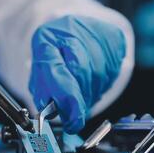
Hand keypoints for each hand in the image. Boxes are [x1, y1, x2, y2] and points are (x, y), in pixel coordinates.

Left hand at [29, 15, 125, 133]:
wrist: (71, 29)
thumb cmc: (52, 54)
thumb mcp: (39, 71)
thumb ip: (43, 92)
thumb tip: (56, 113)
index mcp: (45, 38)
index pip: (57, 71)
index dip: (67, 101)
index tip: (72, 123)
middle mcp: (70, 30)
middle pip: (82, 75)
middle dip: (80, 101)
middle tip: (76, 113)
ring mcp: (95, 31)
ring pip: (100, 76)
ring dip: (91, 93)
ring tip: (81, 90)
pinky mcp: (114, 36)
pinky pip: (113, 71)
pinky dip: (103, 83)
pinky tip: (93, 78)